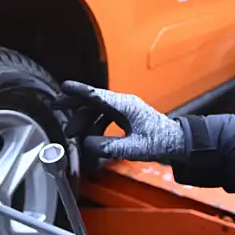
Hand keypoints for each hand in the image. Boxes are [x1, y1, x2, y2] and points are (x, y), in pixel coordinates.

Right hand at [53, 81, 184, 161]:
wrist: (178, 142)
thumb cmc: (161, 142)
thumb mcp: (135, 148)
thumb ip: (110, 146)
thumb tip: (87, 143)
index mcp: (126, 105)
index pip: (98, 95)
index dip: (79, 91)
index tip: (64, 87)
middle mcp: (124, 104)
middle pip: (94, 99)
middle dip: (74, 103)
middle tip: (56, 106)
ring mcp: (125, 110)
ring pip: (97, 109)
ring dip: (83, 119)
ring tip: (72, 133)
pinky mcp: (126, 117)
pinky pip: (104, 117)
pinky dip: (94, 125)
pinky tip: (89, 136)